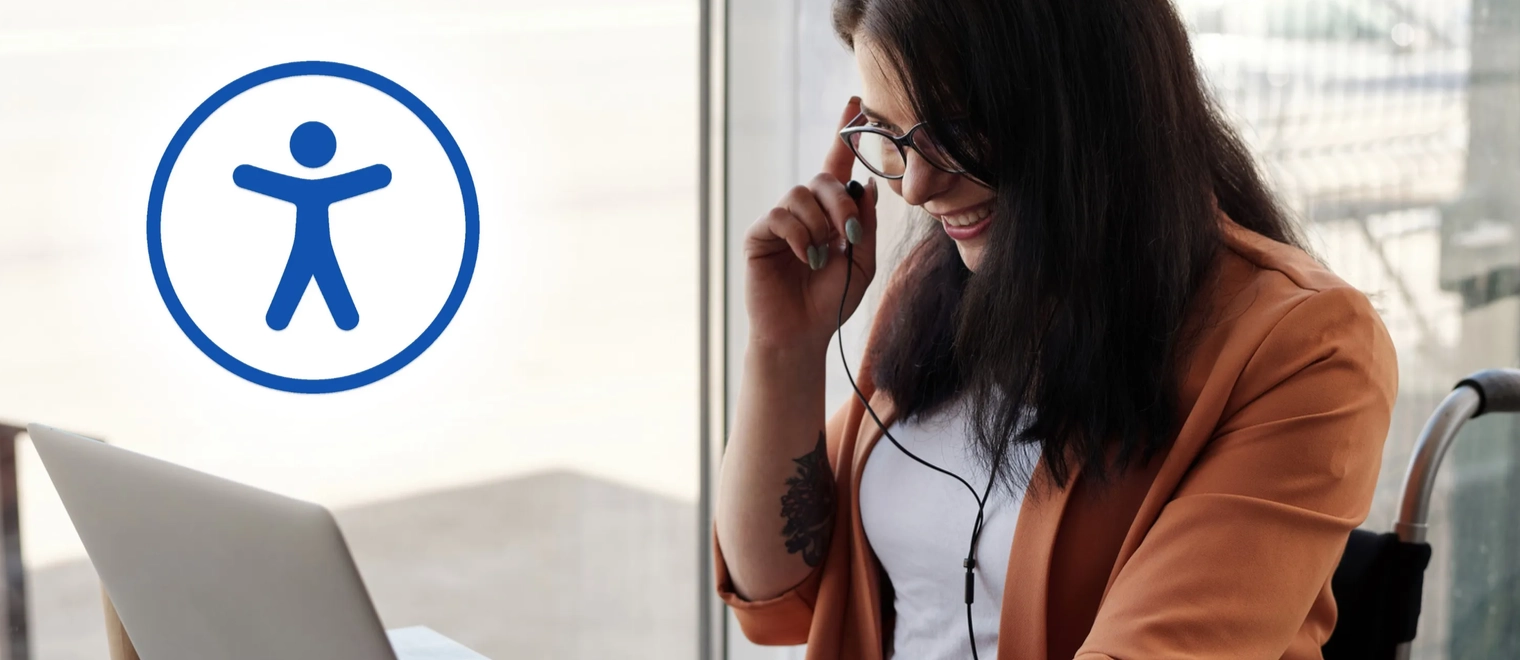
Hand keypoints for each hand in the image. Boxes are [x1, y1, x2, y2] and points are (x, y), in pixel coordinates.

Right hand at [743, 97, 880, 352]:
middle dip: (842, 204)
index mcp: (828, 214)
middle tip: (850, 235)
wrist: (802, 334)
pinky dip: (800, 236)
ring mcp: (779, 221)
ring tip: (822, 255)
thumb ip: (865, 223)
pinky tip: (806, 258)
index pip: (835, 165)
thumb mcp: (862, 262)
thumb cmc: (831, 302)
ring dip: (820, 224)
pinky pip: (780, 216)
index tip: (853, 104)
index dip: (843, 134)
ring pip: (801, 195)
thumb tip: (865, 182)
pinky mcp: (759, 234)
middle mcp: (802, 211)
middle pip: (822, 179)